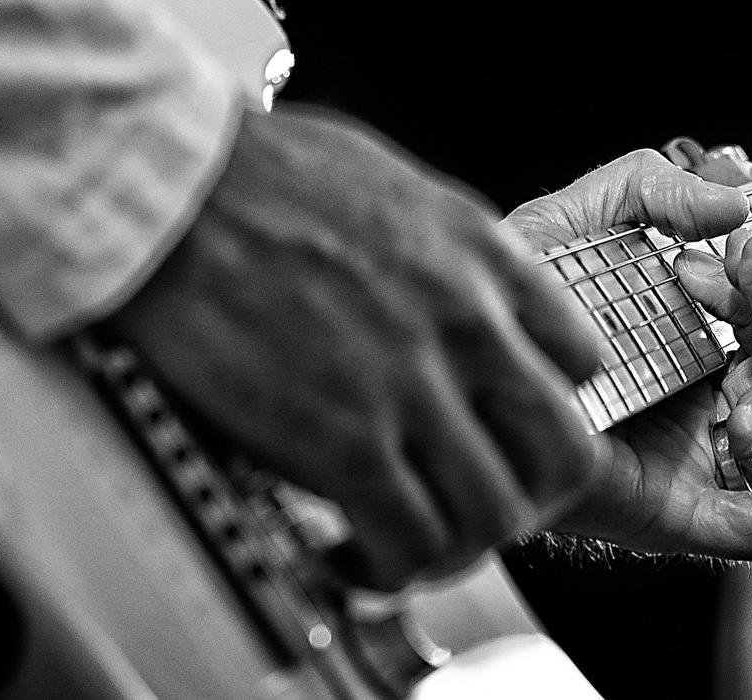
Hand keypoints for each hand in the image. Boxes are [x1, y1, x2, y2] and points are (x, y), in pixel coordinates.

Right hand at [102, 106, 608, 589]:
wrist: (172, 187)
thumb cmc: (257, 174)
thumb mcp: (390, 185)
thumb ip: (438, 249)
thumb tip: (436, 287)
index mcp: (483, 258)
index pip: (579, 363)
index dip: (546, 408)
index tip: (505, 427)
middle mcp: (468, 327)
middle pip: (563, 454)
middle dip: (529, 494)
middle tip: (480, 504)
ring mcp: (412, 388)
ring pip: (497, 514)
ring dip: (462, 544)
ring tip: (416, 545)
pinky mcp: (345, 442)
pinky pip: (410, 541)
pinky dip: (393, 568)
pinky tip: (356, 556)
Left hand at [503, 149, 751, 560]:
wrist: (452, 382)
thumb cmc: (507, 314)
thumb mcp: (576, 223)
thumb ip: (650, 187)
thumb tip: (735, 203)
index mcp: (698, 344)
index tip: (735, 248)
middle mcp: (708, 403)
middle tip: (717, 278)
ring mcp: (700, 462)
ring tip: (723, 347)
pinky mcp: (682, 514)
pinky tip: (743, 425)